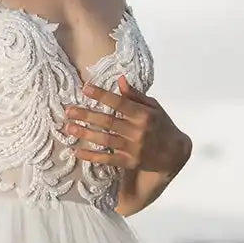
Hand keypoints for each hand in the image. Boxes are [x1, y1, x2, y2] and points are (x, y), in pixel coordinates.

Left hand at [63, 74, 189, 173]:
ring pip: (105, 140)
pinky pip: (108, 160)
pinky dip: (92, 157)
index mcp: (144, 114)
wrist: (174, 154)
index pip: (120, 103)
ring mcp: (134, 149)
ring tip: (68, 128)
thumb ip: (135, 95)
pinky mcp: (130, 163)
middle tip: (68, 111)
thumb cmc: (162, 125)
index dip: (102, 95)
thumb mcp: (153, 107)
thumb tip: (120, 80)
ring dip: (85, 134)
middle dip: (87, 116)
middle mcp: (139, 131)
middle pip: (109, 122)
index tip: (85, 89)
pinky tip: (77, 152)